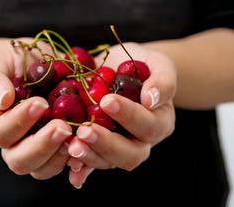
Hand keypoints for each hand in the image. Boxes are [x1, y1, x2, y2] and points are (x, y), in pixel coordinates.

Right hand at [0, 39, 71, 179]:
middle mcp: (13, 142)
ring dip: (59, 156)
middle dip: (41, 146)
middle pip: (19, 160)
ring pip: (42, 169)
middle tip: (62, 127)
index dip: (19, 122)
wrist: (37, 64)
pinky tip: (87, 143)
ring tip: (75, 136)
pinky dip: (77, 158)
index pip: (1, 132)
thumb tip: (2, 99)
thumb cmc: (14, 62)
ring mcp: (36, 148)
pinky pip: (63, 163)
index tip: (40, 103)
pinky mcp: (57, 148)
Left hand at [66, 43, 176, 187]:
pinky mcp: (100, 148)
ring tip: (72, 146)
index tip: (106, 100)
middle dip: (106, 144)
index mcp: (159, 121)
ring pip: (109, 162)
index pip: (147, 125)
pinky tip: (71, 168)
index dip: (128, 116)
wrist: (121, 69)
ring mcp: (120, 147)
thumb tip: (151, 99)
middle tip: (84, 130)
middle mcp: (141, 140)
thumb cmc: (142, 65)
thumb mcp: (159, 64)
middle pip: (130, 154)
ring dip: (90, 156)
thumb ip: (163, 81)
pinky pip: (92, 164)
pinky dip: (81, 168)